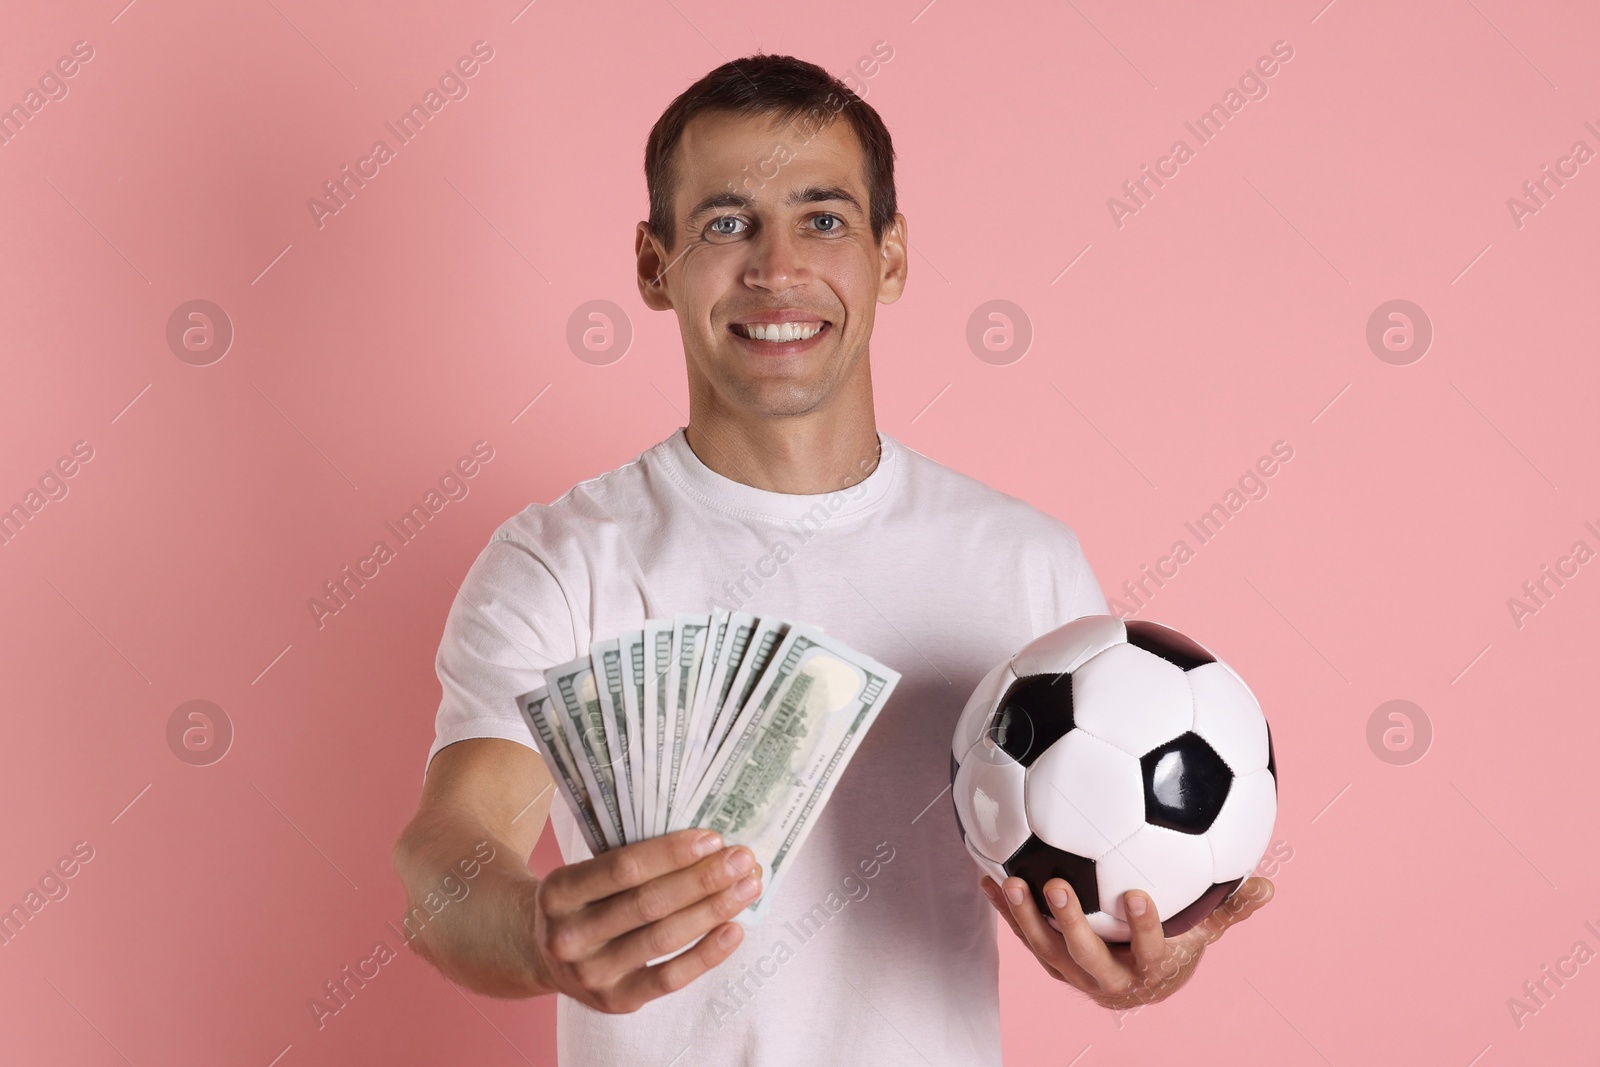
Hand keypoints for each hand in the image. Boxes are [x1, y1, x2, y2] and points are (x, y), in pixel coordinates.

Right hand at [527, 828, 762, 1012]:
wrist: (542, 956)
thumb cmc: (580, 903)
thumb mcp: (583, 875)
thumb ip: (628, 862)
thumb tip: (705, 846)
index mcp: (559, 892)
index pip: (623, 868)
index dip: (672, 853)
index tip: (713, 839)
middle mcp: (569, 936)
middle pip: (648, 904)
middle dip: (702, 880)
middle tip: (742, 860)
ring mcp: (591, 974)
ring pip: (663, 939)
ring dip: (712, 911)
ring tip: (747, 888)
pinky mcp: (615, 1001)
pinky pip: (669, 978)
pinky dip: (706, 954)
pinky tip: (734, 930)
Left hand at [981, 874, 1272, 1010]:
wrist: (1140, 985)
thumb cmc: (1175, 946)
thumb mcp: (1203, 932)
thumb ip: (1230, 909)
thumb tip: (1268, 885)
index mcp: (1150, 969)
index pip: (1149, 952)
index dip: (1143, 928)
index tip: (1137, 895)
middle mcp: (1108, 978)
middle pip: (1085, 956)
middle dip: (1069, 923)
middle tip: (1056, 884)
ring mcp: (1074, 972)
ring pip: (1045, 950)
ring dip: (1025, 917)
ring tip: (1010, 882)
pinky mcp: (1050, 960)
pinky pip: (1024, 935)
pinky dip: (1005, 910)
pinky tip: (985, 876)